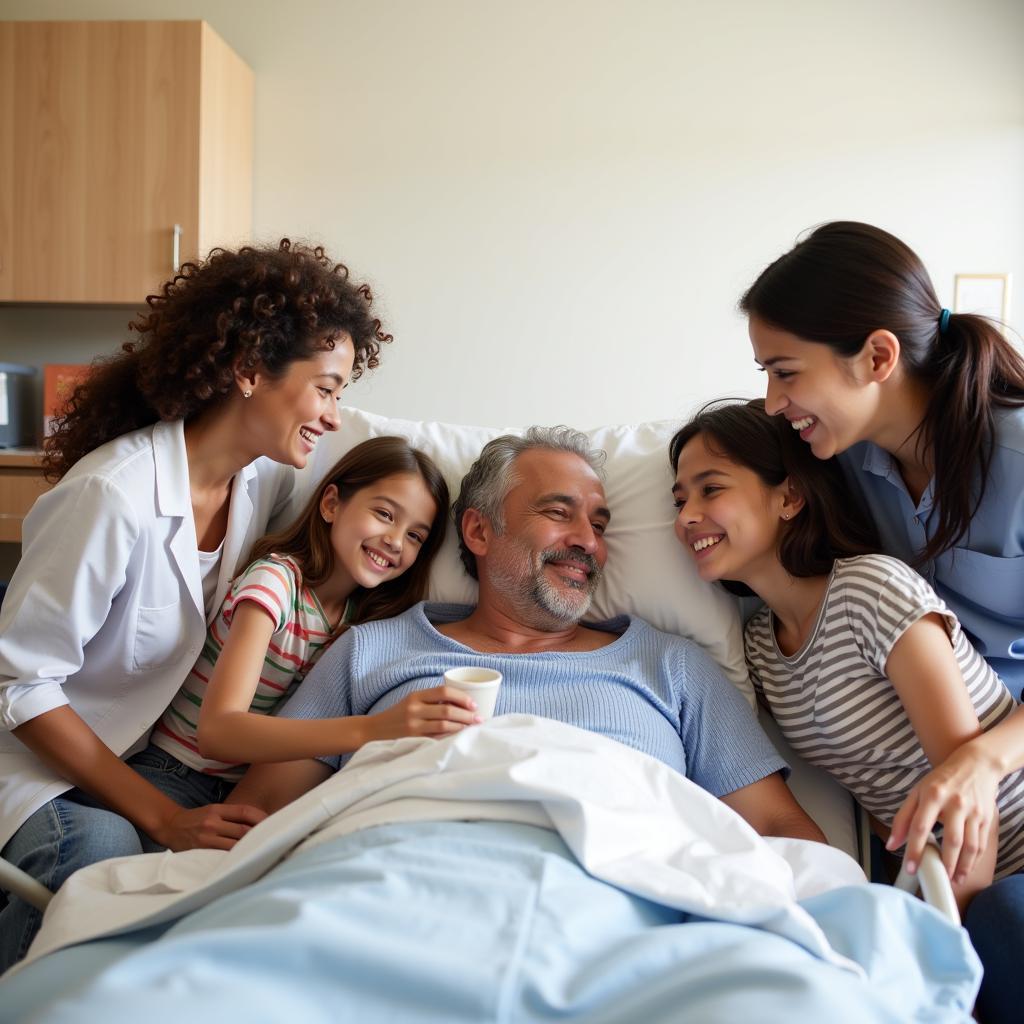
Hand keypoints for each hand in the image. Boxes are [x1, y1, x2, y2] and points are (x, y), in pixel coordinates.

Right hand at [152, 802, 267, 851]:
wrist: (170, 826)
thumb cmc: (196, 819)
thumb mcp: (213, 810)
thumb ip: (232, 815)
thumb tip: (257, 823)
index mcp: (217, 809)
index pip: (245, 811)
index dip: (261, 818)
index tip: (272, 823)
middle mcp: (212, 822)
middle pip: (243, 830)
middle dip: (259, 835)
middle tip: (273, 839)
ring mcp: (206, 838)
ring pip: (234, 844)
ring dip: (249, 848)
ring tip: (262, 850)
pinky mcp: (200, 851)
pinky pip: (222, 855)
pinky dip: (234, 857)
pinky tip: (243, 859)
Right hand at [366, 686, 480, 741]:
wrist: (373, 731)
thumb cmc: (397, 716)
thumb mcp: (411, 702)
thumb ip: (431, 701)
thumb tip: (461, 703)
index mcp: (416, 696)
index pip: (444, 691)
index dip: (462, 697)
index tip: (474, 704)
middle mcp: (414, 709)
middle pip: (447, 709)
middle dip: (467, 714)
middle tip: (479, 719)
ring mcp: (413, 725)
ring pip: (444, 725)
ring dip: (462, 727)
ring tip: (473, 728)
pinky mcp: (413, 739)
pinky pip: (437, 738)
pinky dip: (451, 737)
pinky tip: (459, 738)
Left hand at [886, 740, 1000, 882]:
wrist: (975, 764)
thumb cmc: (941, 780)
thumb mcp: (917, 792)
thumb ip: (903, 818)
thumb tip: (891, 844)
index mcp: (932, 795)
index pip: (920, 827)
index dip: (914, 850)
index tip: (910, 868)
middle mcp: (954, 803)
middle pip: (951, 840)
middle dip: (944, 864)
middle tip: (936, 879)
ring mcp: (973, 811)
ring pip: (969, 846)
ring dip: (961, 867)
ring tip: (952, 880)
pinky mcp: (986, 818)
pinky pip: (980, 844)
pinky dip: (973, 860)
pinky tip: (965, 870)